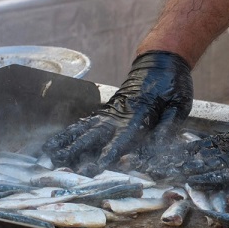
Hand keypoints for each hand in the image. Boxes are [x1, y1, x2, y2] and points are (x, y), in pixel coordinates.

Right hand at [43, 51, 192, 172]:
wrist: (162, 61)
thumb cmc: (174, 85)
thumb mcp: (179, 104)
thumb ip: (169, 125)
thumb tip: (160, 144)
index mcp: (139, 114)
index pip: (122, 137)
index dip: (109, 152)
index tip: (97, 166)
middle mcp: (119, 113)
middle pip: (95, 134)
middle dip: (77, 150)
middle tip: (60, 164)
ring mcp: (110, 111)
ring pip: (84, 128)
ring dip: (66, 142)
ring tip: (48, 154)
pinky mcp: (107, 111)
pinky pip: (84, 123)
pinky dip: (68, 133)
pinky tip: (55, 143)